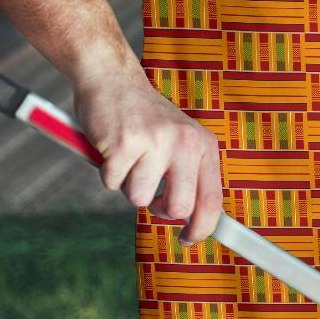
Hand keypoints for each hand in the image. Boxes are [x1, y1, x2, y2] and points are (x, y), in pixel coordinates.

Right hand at [73, 68, 222, 245]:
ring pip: (139, 199)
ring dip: (128, 185)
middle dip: (160, 210)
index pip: (212, 199)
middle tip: (150, 194)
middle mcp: (185, 143)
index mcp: (203, 145)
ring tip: (129, 158)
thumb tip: (196, 221)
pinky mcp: (124, 144)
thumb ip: (189, 175)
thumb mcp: (180, 141)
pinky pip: (112, 183)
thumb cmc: (144, 118)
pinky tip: (113, 148)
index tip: (189, 240)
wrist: (112, 78)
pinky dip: (107, 172)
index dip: (203, 228)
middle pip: (179, 208)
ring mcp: (155, 142)